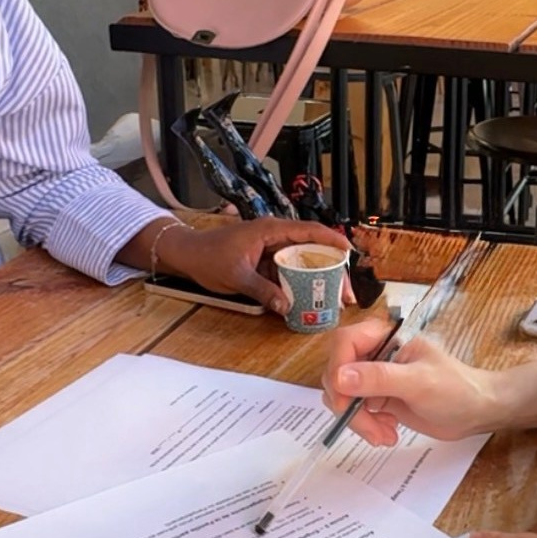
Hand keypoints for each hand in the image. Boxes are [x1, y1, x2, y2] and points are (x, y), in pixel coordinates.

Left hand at [166, 219, 351, 314]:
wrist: (186, 254)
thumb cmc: (208, 256)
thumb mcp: (236, 276)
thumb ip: (263, 291)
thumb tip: (288, 307)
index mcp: (271, 230)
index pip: (310, 231)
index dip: (332, 241)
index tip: (350, 253)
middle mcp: (275, 237)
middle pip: (312, 250)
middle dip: (332, 270)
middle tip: (345, 293)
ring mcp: (271, 249)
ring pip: (303, 263)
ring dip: (318, 280)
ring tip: (334, 300)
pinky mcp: (266, 262)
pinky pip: (289, 272)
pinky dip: (300, 285)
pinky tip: (309, 301)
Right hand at [322, 318, 500, 445]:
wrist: (475, 412)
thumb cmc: (456, 389)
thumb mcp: (419, 382)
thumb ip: (379, 377)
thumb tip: (339, 376)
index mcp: (386, 337)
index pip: (345, 343)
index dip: (338, 369)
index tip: (345, 399)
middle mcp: (376, 354)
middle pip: (338, 373)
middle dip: (348, 404)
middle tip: (368, 426)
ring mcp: (375, 377)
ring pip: (343, 396)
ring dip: (357, 420)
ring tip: (384, 435)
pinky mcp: (378, 398)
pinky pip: (355, 411)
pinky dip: (366, 426)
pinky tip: (388, 434)